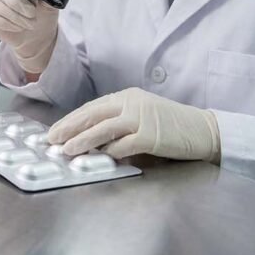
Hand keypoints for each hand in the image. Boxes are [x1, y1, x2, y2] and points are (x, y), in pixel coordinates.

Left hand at [47, 87, 220, 161]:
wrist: (203, 130)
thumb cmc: (172, 125)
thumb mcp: (142, 114)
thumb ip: (118, 121)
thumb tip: (91, 137)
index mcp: (127, 96)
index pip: (92, 107)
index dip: (71, 119)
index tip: (56, 130)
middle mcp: (132, 103)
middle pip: (92, 114)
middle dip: (69, 127)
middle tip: (52, 139)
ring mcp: (141, 118)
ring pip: (102, 129)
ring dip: (82, 140)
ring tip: (66, 150)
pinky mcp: (150, 135)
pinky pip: (122, 145)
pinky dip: (108, 153)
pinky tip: (98, 158)